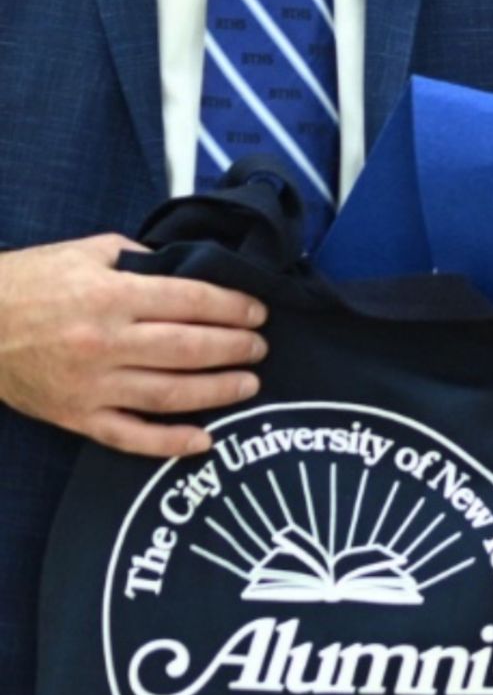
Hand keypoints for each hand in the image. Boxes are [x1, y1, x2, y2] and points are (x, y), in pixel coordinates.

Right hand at [0, 235, 265, 456]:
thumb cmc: (31, 282)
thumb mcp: (88, 252)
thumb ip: (142, 259)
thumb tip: (191, 268)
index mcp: (111, 296)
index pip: (191, 300)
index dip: (233, 307)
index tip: (258, 311)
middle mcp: (105, 342)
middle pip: (189, 348)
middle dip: (235, 347)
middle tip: (260, 346)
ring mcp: (90, 385)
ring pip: (169, 393)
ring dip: (218, 390)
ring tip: (250, 383)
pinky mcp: (75, 416)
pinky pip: (129, 436)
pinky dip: (169, 443)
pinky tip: (205, 441)